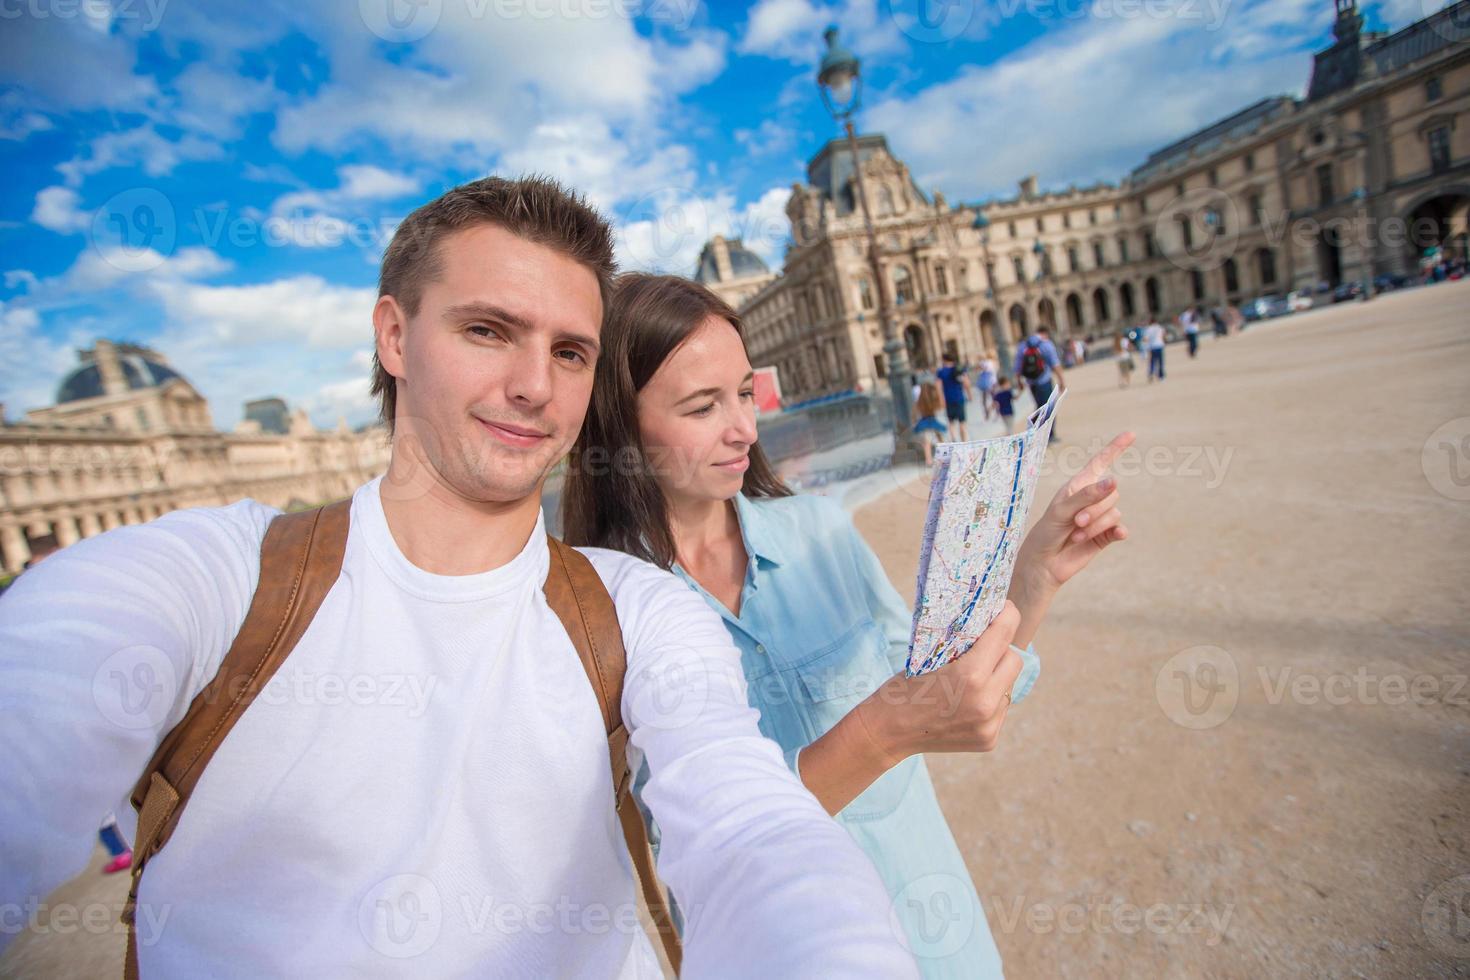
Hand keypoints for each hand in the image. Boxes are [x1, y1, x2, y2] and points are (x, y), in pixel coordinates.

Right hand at [857, 602, 1022, 761]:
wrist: (887, 732)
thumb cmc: (903, 689)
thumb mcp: (930, 659)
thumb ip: (965, 647)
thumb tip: (990, 626)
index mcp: (970, 675)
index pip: (1004, 634)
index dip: (1007, 616)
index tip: (1005, 609)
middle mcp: (986, 702)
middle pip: (1014, 660)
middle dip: (1001, 649)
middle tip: (983, 647)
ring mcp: (990, 724)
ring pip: (1009, 686)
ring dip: (996, 676)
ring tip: (970, 679)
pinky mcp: (989, 739)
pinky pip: (1000, 708)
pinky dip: (989, 700)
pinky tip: (966, 702)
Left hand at [1013, 431, 1133, 597]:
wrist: (1044, 562)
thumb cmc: (1047, 531)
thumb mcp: (1062, 510)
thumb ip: (1088, 495)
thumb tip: (1114, 481)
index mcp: (1079, 486)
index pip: (1100, 463)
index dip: (1115, 448)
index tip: (1131, 434)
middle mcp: (1092, 498)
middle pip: (1112, 493)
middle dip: (1094, 508)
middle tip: (1075, 522)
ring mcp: (1100, 517)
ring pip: (1115, 512)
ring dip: (1096, 524)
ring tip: (1076, 534)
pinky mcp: (1105, 535)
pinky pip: (1120, 528)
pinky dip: (1116, 532)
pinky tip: (1115, 536)